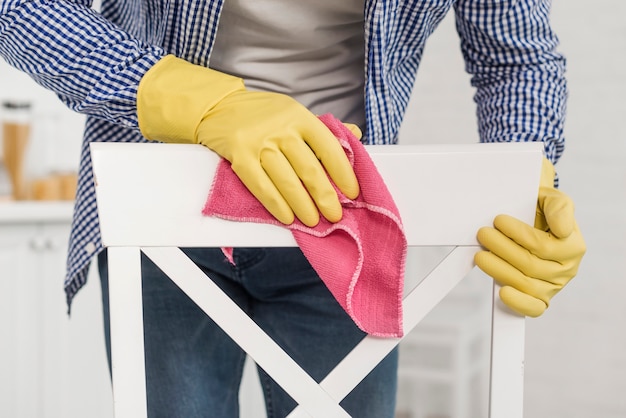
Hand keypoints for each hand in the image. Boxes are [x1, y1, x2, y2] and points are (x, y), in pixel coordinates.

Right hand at [137, 55, 358, 226]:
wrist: (219, 106)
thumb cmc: (262, 114)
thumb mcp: (294, 112)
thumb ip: (322, 127)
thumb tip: (355, 135)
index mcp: (300, 117)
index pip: (329, 147)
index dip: (343, 173)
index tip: (352, 193)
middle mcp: (281, 128)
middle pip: (309, 169)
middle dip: (325, 197)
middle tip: (335, 215)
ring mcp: (259, 142)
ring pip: (287, 181)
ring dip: (303, 206)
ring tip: (313, 221)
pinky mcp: (240, 155)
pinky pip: (261, 186)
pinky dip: (276, 205)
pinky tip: (287, 217)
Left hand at [474, 157, 585, 316]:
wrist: (532, 219)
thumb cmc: (540, 210)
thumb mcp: (552, 199)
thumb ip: (560, 208)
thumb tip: (564, 230)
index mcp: (573, 246)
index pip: (541, 245)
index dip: (518, 233)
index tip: (498, 220)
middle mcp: (566, 269)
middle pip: (530, 264)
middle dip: (502, 248)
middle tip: (483, 234)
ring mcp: (553, 286)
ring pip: (526, 283)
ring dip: (499, 269)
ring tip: (480, 255)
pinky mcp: (541, 299)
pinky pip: (534, 308)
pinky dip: (518, 302)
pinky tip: (502, 292)